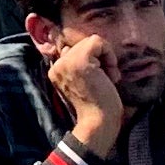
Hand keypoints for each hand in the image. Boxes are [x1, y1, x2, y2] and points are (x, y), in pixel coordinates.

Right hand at [48, 32, 126, 155]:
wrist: (97, 123)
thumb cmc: (97, 106)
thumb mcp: (83, 83)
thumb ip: (79, 67)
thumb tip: (93, 48)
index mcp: (55, 71)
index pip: (74, 50)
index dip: (91, 60)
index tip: (97, 79)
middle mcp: (57, 64)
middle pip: (83, 44)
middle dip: (99, 59)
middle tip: (104, 79)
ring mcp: (67, 62)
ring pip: (91, 41)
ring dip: (105, 58)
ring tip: (107, 78)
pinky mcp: (79, 60)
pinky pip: (98, 41)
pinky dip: (109, 54)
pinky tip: (110, 74)